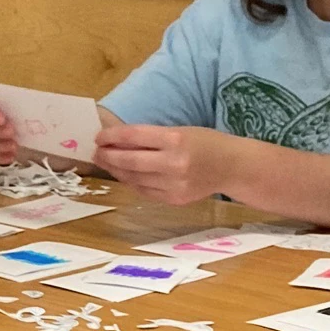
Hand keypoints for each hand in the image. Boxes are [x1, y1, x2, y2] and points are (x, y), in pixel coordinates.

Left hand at [92, 124, 235, 205]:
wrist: (233, 167)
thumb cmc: (205, 143)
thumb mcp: (180, 131)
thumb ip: (151, 137)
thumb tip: (116, 140)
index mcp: (176, 139)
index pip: (134, 136)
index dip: (112, 136)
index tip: (99, 137)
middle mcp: (174, 163)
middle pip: (130, 161)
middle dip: (108, 156)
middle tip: (96, 152)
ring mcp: (175, 184)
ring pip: (134, 179)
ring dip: (116, 171)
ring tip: (106, 163)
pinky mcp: (175, 199)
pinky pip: (145, 191)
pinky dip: (131, 183)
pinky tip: (125, 176)